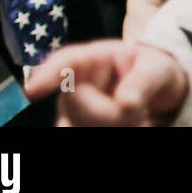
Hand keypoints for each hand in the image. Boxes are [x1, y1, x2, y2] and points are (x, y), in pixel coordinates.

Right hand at [24, 40, 190, 125]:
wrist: (157, 92)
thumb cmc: (155, 72)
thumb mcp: (158, 70)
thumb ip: (143, 82)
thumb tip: (126, 103)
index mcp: (95, 58)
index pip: (66, 61)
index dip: (47, 74)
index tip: (33, 91)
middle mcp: (76, 85)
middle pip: (76, 107)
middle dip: (110, 113)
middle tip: (138, 107)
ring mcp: (72, 110)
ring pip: (78, 127)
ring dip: (114, 125)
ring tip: (137, 116)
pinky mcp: (75, 126)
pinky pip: (82, 134)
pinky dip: (114, 131)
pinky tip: (130, 124)